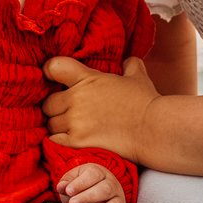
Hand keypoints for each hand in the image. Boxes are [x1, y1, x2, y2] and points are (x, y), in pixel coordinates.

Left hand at [41, 57, 156, 157]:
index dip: (50, 71)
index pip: (54, 67)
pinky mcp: (77, 141)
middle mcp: (77, 98)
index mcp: (88, 79)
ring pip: (51, 123)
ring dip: (58, 126)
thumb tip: (129, 60)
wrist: (153, 129)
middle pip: (48, 103)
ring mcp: (75, 121)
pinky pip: (54, 140)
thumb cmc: (146, 102)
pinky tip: (69, 141)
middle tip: (67, 113)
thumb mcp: (138, 77)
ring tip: (71, 129)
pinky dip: (58, 141)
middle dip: (55, 108)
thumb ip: (131, 66)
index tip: (52, 78)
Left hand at [56, 162, 127, 202]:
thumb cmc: (79, 192)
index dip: (80, 183)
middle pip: (105, 190)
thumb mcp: (70, 186)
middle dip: (88, 197)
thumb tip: (61, 187)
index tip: (68, 191)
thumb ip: (66, 184)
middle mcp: (113, 187)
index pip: (93, 175)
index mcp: (100, 174)